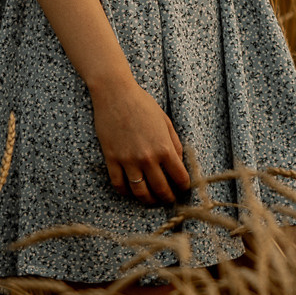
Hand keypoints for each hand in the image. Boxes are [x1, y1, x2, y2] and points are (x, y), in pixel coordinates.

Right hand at [90, 78, 190, 203]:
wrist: (115, 94)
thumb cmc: (143, 104)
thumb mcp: (166, 121)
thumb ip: (174, 144)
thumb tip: (178, 163)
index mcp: (164, 148)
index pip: (179, 177)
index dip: (184, 186)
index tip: (183, 188)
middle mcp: (147, 158)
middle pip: (161, 189)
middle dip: (168, 198)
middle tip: (170, 199)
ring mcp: (128, 160)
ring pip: (140, 192)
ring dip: (148, 200)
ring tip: (152, 200)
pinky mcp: (112, 159)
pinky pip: (119, 184)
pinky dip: (126, 192)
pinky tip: (131, 191)